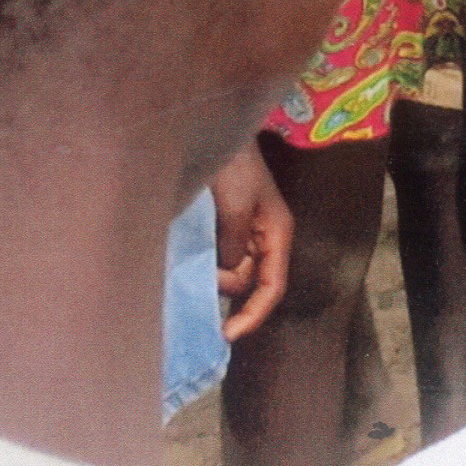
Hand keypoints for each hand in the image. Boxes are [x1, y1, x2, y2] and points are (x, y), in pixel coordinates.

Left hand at [209, 143, 291, 341]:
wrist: (211, 132)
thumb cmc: (234, 165)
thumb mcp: (238, 206)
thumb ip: (234, 245)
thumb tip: (227, 278)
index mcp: (276, 233)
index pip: (272, 285)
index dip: (254, 313)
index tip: (227, 334)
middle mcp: (262, 238)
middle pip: (248, 281)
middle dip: (224, 284)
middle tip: (198, 271)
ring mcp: (242, 233)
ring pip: (229, 271)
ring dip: (211, 272)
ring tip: (190, 254)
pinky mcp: (223, 227)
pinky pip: (216, 257)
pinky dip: (204, 262)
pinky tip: (188, 257)